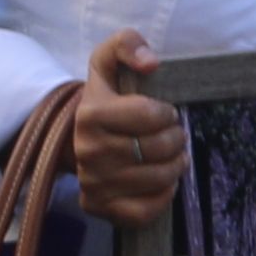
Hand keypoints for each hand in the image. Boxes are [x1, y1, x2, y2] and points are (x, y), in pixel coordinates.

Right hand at [67, 29, 182, 225]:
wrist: (79, 138)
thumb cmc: (106, 99)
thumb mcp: (109, 61)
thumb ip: (127, 44)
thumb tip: (151, 62)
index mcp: (90, 114)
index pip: (151, 115)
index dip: (166, 114)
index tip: (164, 113)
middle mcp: (88, 150)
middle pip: (159, 149)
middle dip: (175, 139)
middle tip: (172, 136)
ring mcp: (93, 182)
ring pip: (158, 179)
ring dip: (175, 166)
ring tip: (172, 156)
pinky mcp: (99, 208)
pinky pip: (146, 211)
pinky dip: (163, 196)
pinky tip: (161, 181)